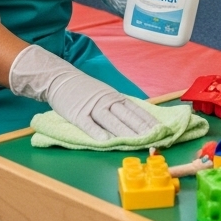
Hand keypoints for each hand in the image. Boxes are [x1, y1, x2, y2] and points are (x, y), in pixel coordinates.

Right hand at [9, 44, 156, 140]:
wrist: (60, 79)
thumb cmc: (84, 90)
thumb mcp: (105, 94)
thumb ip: (118, 106)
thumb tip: (137, 119)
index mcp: (115, 97)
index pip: (136, 110)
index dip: (148, 121)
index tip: (161, 129)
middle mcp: (107, 101)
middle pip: (127, 116)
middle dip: (142, 128)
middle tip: (155, 138)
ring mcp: (92, 107)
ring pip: (111, 121)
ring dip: (125, 132)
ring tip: (137, 141)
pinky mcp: (77, 114)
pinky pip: (88, 124)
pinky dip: (96, 132)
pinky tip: (105, 140)